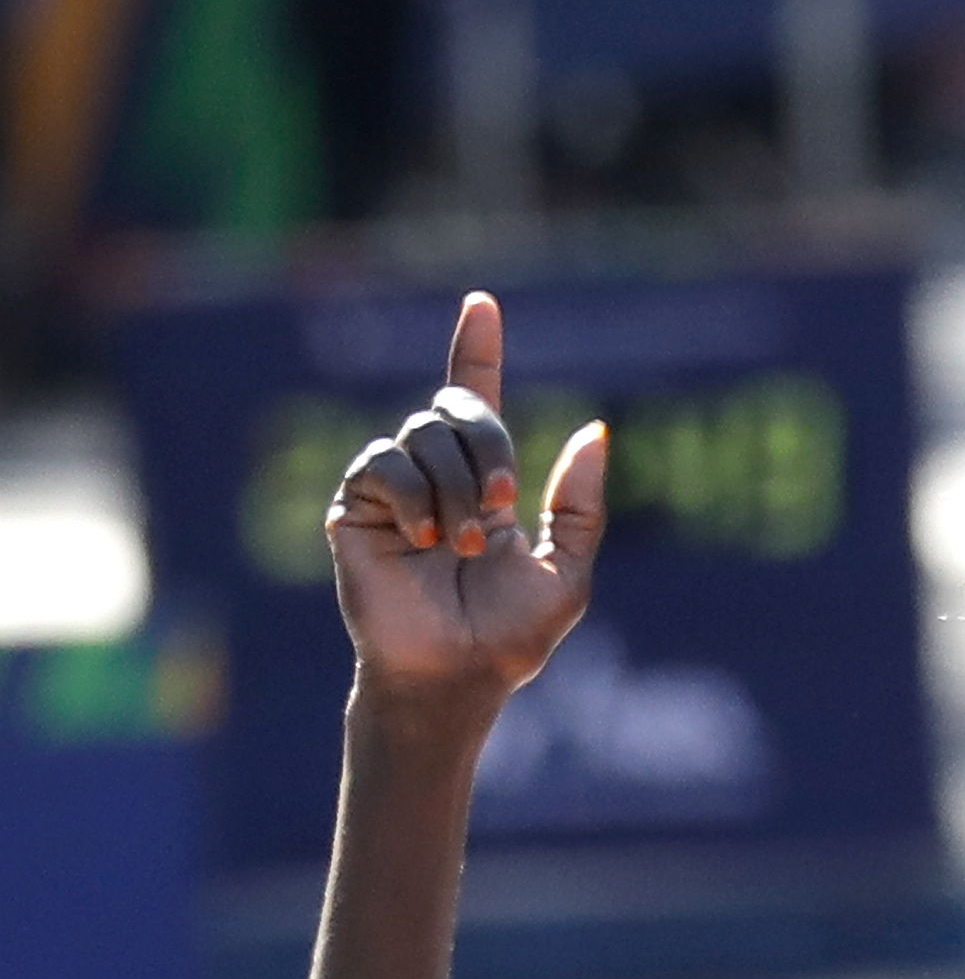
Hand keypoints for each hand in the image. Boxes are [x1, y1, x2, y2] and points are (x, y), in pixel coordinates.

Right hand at [326, 292, 609, 704]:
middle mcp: (434, 476)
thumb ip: (579, 504)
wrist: (456, 675)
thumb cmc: (510, 636)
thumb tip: (594, 429)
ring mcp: (392, 488)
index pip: (475, 399)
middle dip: (489, 447)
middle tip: (501, 504)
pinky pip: (385, 463)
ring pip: (423, 434)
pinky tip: (423, 542)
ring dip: (456, 488)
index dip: (477, 349)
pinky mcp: (356, 506)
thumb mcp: (567, 570)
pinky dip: (416, 499)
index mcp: (482, 483)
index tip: (483, 303)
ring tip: (461, 545)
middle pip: (457, 408)